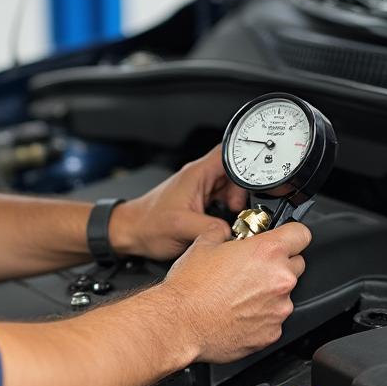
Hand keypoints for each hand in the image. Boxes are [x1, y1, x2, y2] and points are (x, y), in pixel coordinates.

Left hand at [110, 146, 248, 260]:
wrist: (130, 232)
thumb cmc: (147, 225)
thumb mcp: (181, 228)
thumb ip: (210, 229)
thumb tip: (232, 233)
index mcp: (196, 173)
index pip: (230, 152)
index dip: (248, 161)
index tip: (256, 180)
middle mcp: (198, 177)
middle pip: (234, 172)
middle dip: (243, 190)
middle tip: (237, 209)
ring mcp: (198, 189)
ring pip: (229, 187)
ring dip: (235, 202)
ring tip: (229, 216)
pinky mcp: (197, 202)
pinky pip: (221, 200)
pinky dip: (227, 210)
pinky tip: (221, 222)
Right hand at [161, 221, 310, 362]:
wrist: (178, 324)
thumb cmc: (189, 288)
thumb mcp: (202, 245)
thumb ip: (222, 234)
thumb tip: (225, 234)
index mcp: (267, 252)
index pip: (301, 234)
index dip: (291, 235)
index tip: (284, 239)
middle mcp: (279, 279)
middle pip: (296, 265)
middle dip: (278, 265)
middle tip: (252, 269)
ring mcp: (278, 308)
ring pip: (284, 294)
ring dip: (268, 293)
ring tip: (239, 295)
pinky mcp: (272, 333)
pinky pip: (274, 319)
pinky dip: (261, 317)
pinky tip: (238, 313)